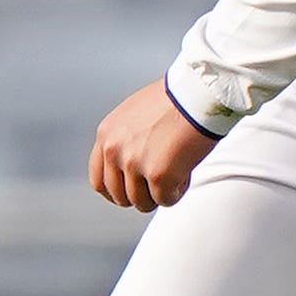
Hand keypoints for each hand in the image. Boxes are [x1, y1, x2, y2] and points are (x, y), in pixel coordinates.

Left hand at [89, 81, 217, 211]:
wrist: (197, 92)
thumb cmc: (175, 99)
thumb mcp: (134, 116)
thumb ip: (125, 141)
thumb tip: (129, 168)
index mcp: (106, 135)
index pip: (98, 180)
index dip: (115, 192)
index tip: (130, 193)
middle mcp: (114, 150)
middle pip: (119, 196)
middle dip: (141, 195)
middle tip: (159, 183)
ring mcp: (134, 164)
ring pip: (142, 203)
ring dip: (160, 193)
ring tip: (176, 171)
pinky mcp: (158, 175)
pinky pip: (165, 201)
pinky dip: (177, 192)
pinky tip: (186, 173)